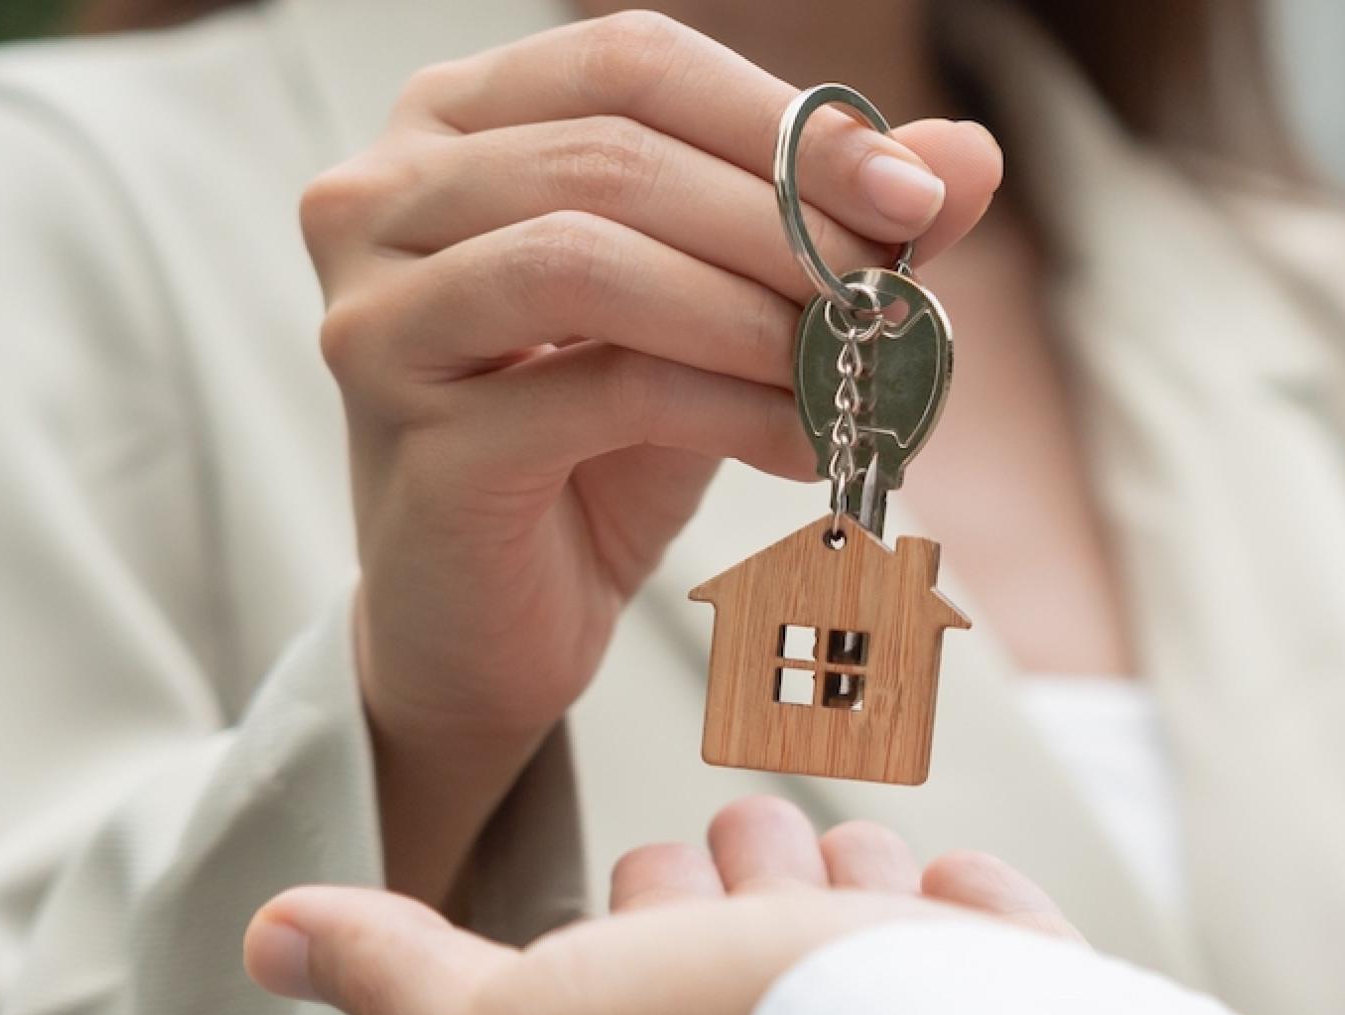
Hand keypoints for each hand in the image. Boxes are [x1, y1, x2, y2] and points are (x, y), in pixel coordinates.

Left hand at [243, 797, 1077, 1014]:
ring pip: (866, 919)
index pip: (635, 968)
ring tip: (856, 892)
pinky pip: (988, 936)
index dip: (638, 910)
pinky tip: (952, 909)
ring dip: (853, 880)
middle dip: (749, 878)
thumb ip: (407, 982)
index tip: (658, 893)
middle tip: (760, 885)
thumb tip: (273, 937)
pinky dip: (967, 913)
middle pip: (751, 929)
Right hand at [298, 12, 1004, 901]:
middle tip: (896, 293)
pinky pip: (602, 386)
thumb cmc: (595, 449)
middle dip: (786, 224)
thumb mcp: (723, 315)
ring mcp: (376, 312)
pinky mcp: (411, 432)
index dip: (787, 123)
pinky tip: (805, 445)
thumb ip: (829, 226)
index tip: (919, 195)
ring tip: (848, 372)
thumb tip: (968, 152)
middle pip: (614, 153)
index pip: (632, 62)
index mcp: (453, 123)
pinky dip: (731, 409)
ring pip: (590, 256)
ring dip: (752, 312)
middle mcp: (381, 195)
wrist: (494, 623)